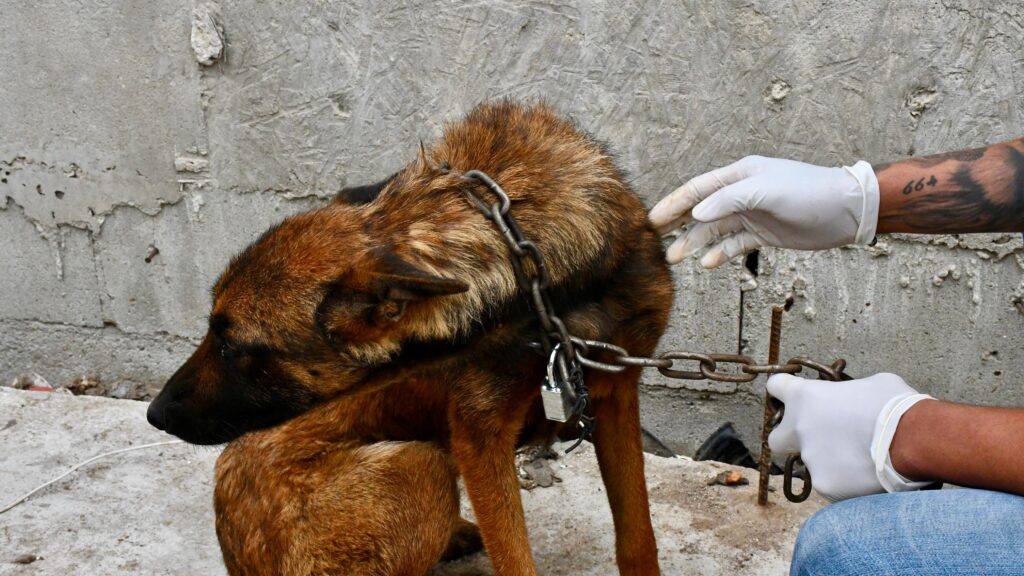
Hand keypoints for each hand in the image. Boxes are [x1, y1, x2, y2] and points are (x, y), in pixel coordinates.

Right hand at [648, 156, 879, 267]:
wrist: (846, 210)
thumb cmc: (809, 193)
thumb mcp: (766, 191)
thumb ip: (728, 200)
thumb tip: (697, 214)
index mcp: (739, 176)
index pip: (697, 189)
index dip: (673, 203)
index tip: (651, 219)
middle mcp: (742, 194)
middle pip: (700, 210)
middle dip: (677, 224)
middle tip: (653, 239)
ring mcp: (752, 215)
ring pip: (714, 230)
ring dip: (694, 243)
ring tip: (674, 259)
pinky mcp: (763, 234)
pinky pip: (734, 244)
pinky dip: (719, 253)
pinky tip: (706, 264)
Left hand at [767, 372, 932, 501]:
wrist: (913, 440)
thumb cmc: (895, 405)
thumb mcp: (872, 385)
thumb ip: (850, 392)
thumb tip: (855, 399)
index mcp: (806, 397)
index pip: (776, 387)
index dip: (784, 392)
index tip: (791, 398)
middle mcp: (800, 428)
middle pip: (777, 438)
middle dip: (791, 440)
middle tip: (818, 440)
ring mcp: (810, 459)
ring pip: (813, 464)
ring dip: (831, 462)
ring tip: (863, 459)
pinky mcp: (825, 484)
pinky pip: (832, 484)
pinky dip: (847, 482)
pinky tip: (868, 475)